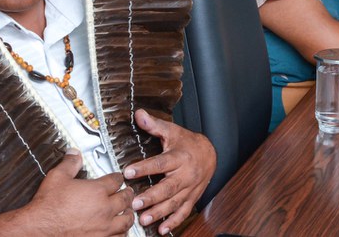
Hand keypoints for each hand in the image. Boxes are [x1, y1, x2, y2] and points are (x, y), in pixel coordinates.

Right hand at [0, 149, 134, 236]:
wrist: (41, 228)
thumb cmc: (49, 206)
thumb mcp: (57, 177)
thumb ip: (70, 163)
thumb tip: (74, 153)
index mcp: (97, 191)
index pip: (115, 180)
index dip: (118, 177)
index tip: (118, 177)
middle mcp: (105, 209)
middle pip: (125, 199)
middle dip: (128, 194)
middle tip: (129, 192)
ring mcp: (104, 227)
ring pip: (125, 220)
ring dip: (129, 214)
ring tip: (129, 211)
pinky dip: (122, 232)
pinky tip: (120, 231)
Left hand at [124, 109, 215, 234]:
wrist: (210, 154)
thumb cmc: (187, 142)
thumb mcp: (171, 130)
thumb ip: (154, 125)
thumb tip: (139, 114)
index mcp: (179, 157)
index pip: (160, 163)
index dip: (144, 167)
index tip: (128, 172)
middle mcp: (186, 174)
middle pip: (168, 187)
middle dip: (152, 197)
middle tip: (135, 203)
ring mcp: (190, 188)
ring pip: (175, 202)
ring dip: (159, 212)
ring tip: (144, 218)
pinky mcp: (192, 198)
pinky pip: (184, 212)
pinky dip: (173, 222)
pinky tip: (162, 229)